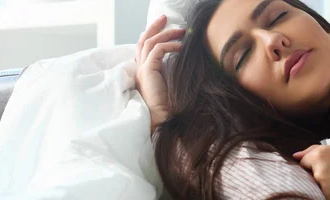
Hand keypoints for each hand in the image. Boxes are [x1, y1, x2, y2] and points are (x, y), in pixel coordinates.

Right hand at [135, 15, 184, 131]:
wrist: (163, 120)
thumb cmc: (171, 106)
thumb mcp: (173, 84)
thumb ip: (174, 71)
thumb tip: (188, 59)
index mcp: (145, 72)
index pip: (144, 47)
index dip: (153, 34)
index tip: (166, 26)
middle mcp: (140, 69)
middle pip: (143, 40)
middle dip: (154, 27)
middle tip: (166, 18)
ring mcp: (142, 70)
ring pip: (150, 42)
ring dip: (165, 33)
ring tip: (181, 30)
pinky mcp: (147, 72)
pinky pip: (157, 50)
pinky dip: (170, 45)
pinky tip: (181, 47)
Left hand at [293, 144, 329, 199]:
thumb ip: (313, 150)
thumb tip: (295, 156)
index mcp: (320, 156)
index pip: (303, 163)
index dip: (313, 164)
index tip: (327, 165)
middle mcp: (320, 172)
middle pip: (308, 176)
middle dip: (316, 175)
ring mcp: (325, 188)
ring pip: (315, 187)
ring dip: (323, 185)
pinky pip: (323, 196)